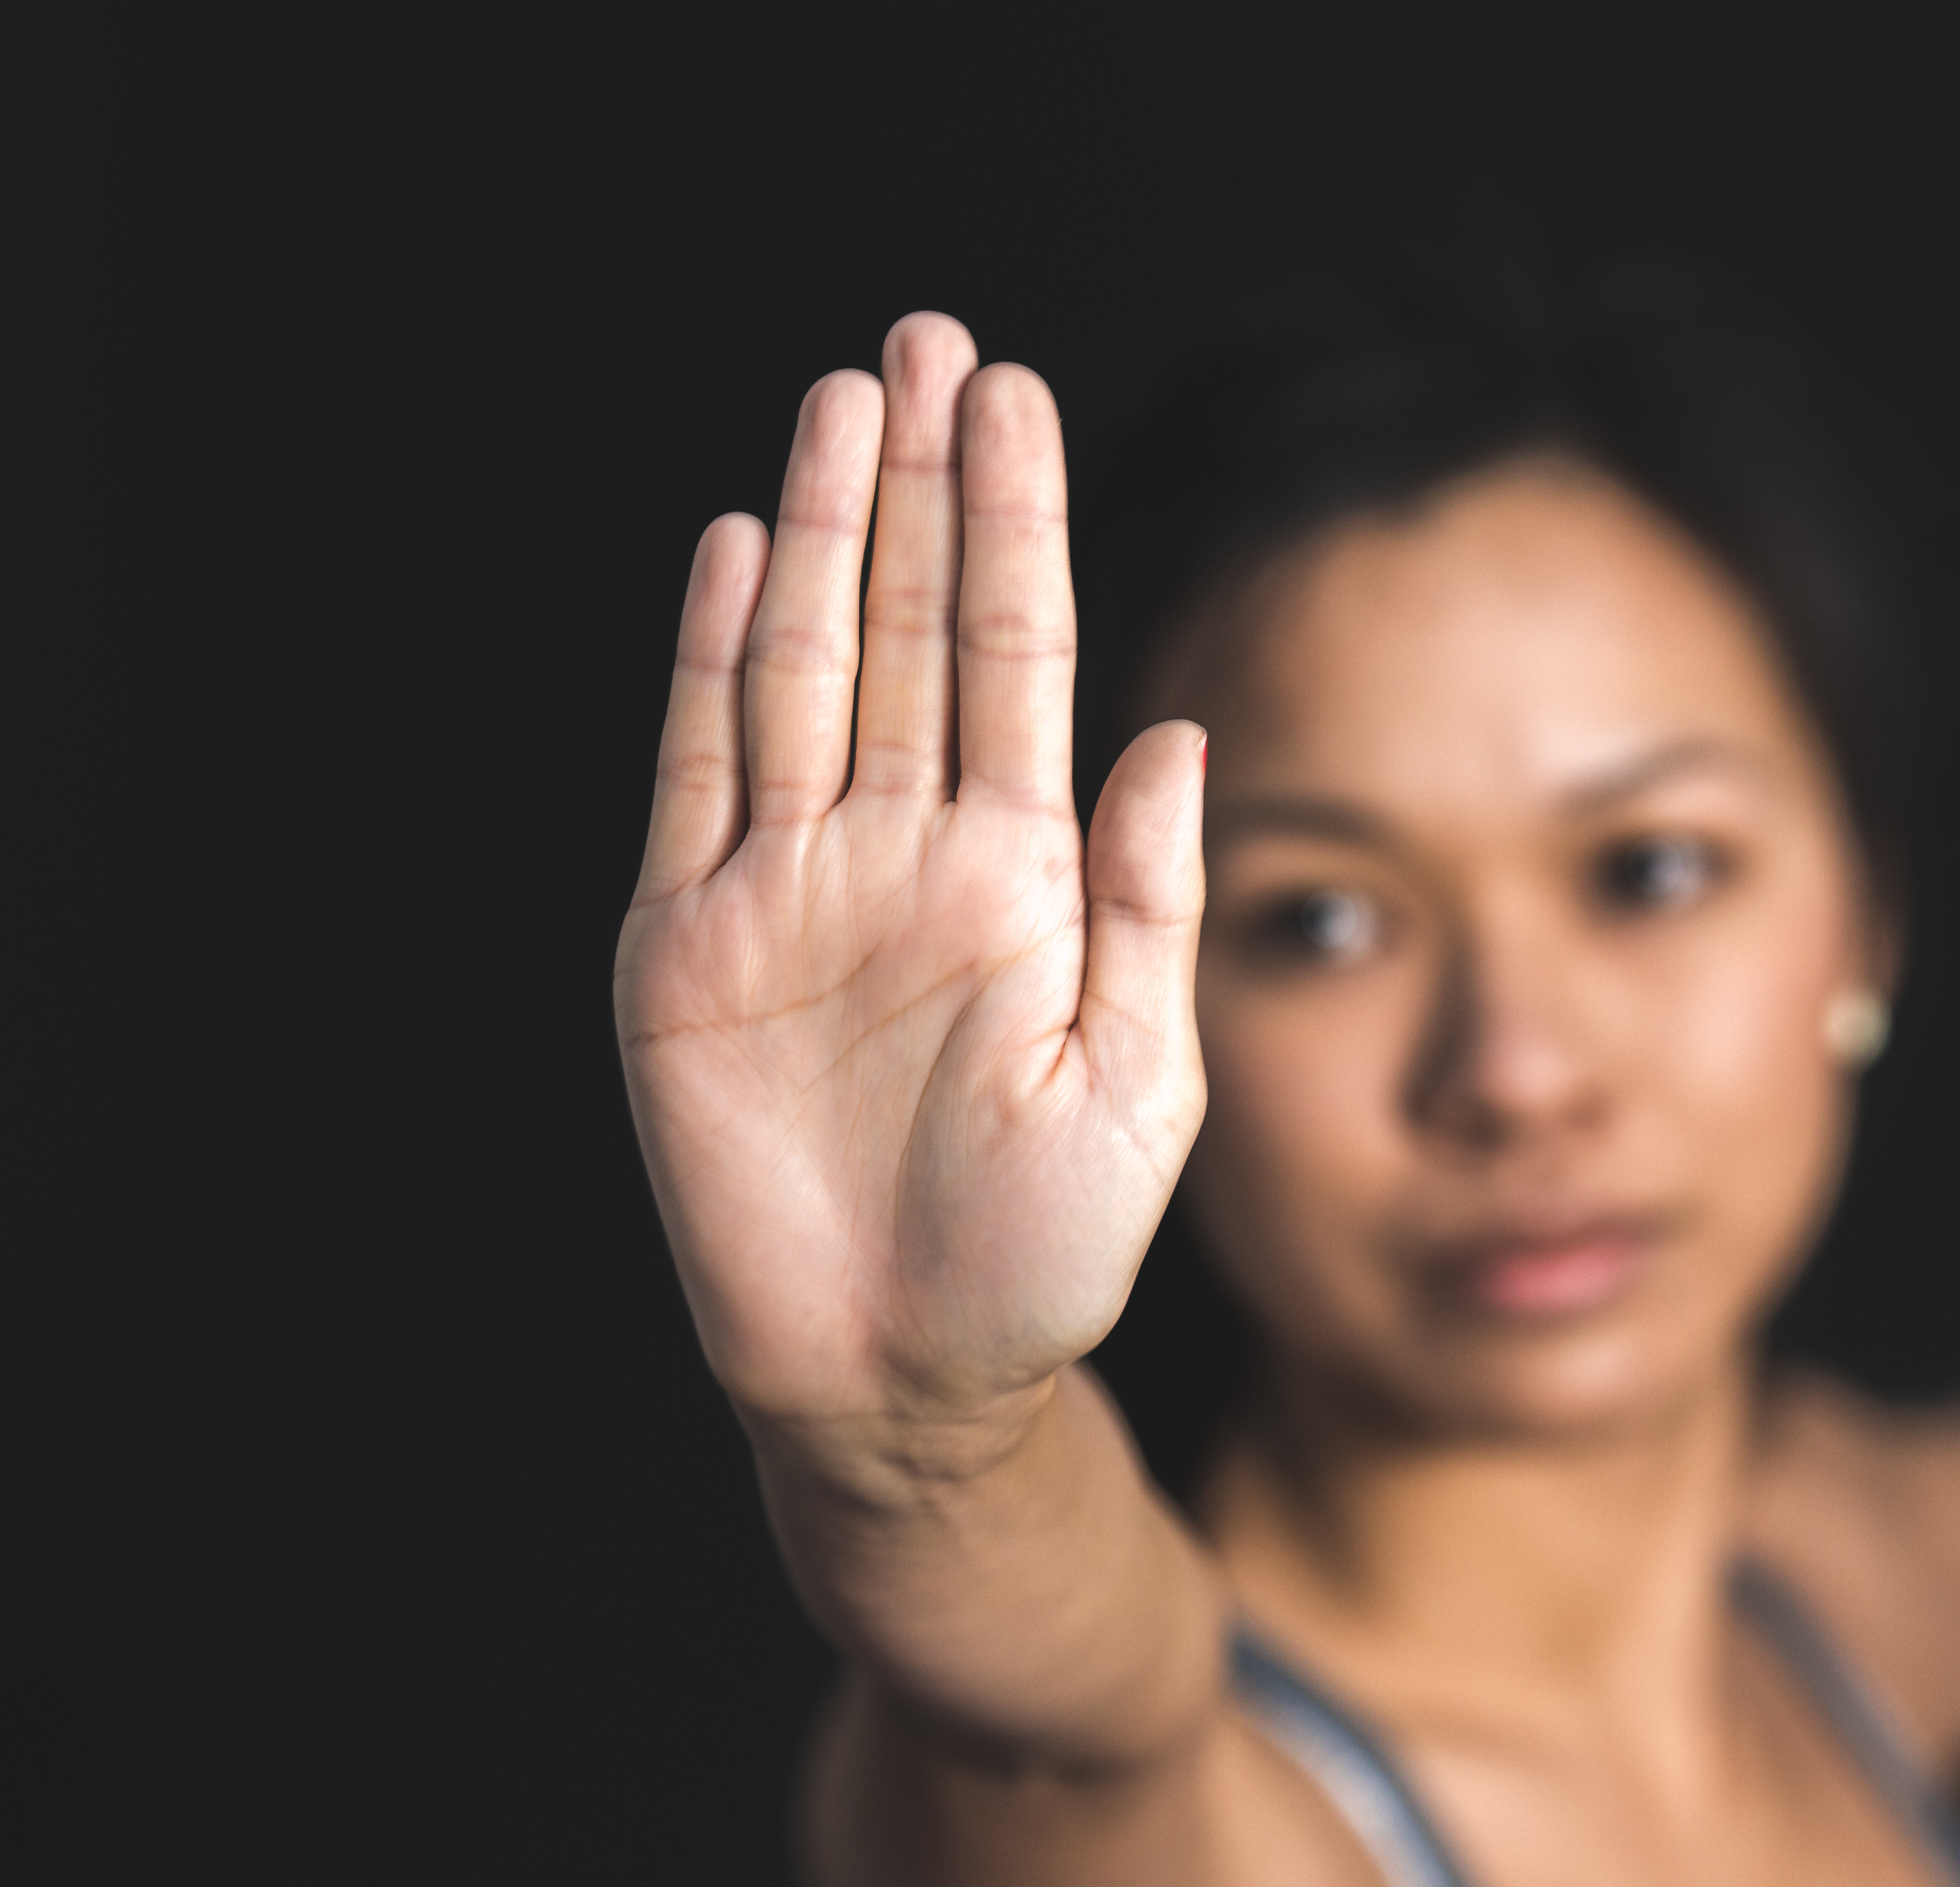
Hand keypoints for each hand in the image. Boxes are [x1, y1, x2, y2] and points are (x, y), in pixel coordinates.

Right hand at [613, 315, 1205, 1449]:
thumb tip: (1177, 737)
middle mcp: (905, 854)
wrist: (901, 1378)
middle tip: (930, 339)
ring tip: (840, 398)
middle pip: (907, 627)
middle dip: (918, 484)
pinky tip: (727, 552)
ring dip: (813, 532)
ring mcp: (790, 890)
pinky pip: (694, 777)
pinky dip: (705, 665)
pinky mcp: (686, 949)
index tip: (1012, 398)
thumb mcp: (1137, 1086)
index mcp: (1021, 875)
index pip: (1016, 658)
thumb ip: (1154, 908)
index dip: (1010, 525)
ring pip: (800, 667)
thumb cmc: (1040, 1255)